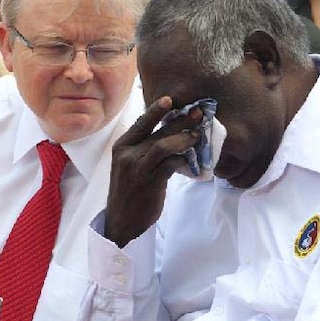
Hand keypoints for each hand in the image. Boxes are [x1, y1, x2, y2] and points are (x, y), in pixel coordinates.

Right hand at [104, 96, 201, 246]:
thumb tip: (170, 133)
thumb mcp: (130, 165)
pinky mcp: (150, 183)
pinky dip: (183, 161)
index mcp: (121, 146)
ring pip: (164, 146)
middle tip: (198, 113)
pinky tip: (193, 161)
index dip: (156, 110)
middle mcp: (127, 154)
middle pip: (157, 131)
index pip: (141, 123)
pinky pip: (171, 166)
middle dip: (179, 121)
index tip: (171, 99)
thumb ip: (144, 149)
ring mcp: (138, 169)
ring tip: (197, 136)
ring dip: (183, 139)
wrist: (121, 221)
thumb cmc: (129, 191)